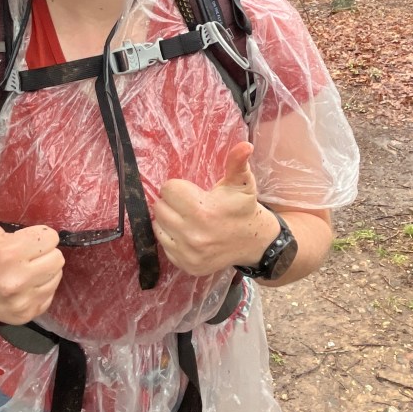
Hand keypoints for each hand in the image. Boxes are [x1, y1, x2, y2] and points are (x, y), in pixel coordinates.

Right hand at [0, 177, 64, 324]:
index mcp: (7, 254)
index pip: (50, 237)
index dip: (38, 236)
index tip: (22, 239)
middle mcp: (16, 280)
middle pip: (57, 257)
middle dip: (43, 252)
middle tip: (26, 253)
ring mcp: (23, 300)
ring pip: (56, 275)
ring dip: (45, 270)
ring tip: (25, 268)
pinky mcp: (27, 314)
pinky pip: (51, 294)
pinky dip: (42, 288)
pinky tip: (25, 283)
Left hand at [152, 142, 276, 276]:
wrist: (253, 242)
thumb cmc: (243, 208)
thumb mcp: (242, 183)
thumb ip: (237, 163)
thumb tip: (245, 145)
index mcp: (203, 211)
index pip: (168, 190)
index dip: (178, 187)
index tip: (192, 192)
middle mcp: (193, 235)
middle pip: (160, 208)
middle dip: (171, 202)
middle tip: (188, 204)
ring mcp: (188, 253)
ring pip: (158, 226)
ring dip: (168, 220)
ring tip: (186, 218)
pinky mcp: (186, 266)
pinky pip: (164, 245)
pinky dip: (171, 237)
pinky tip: (187, 233)